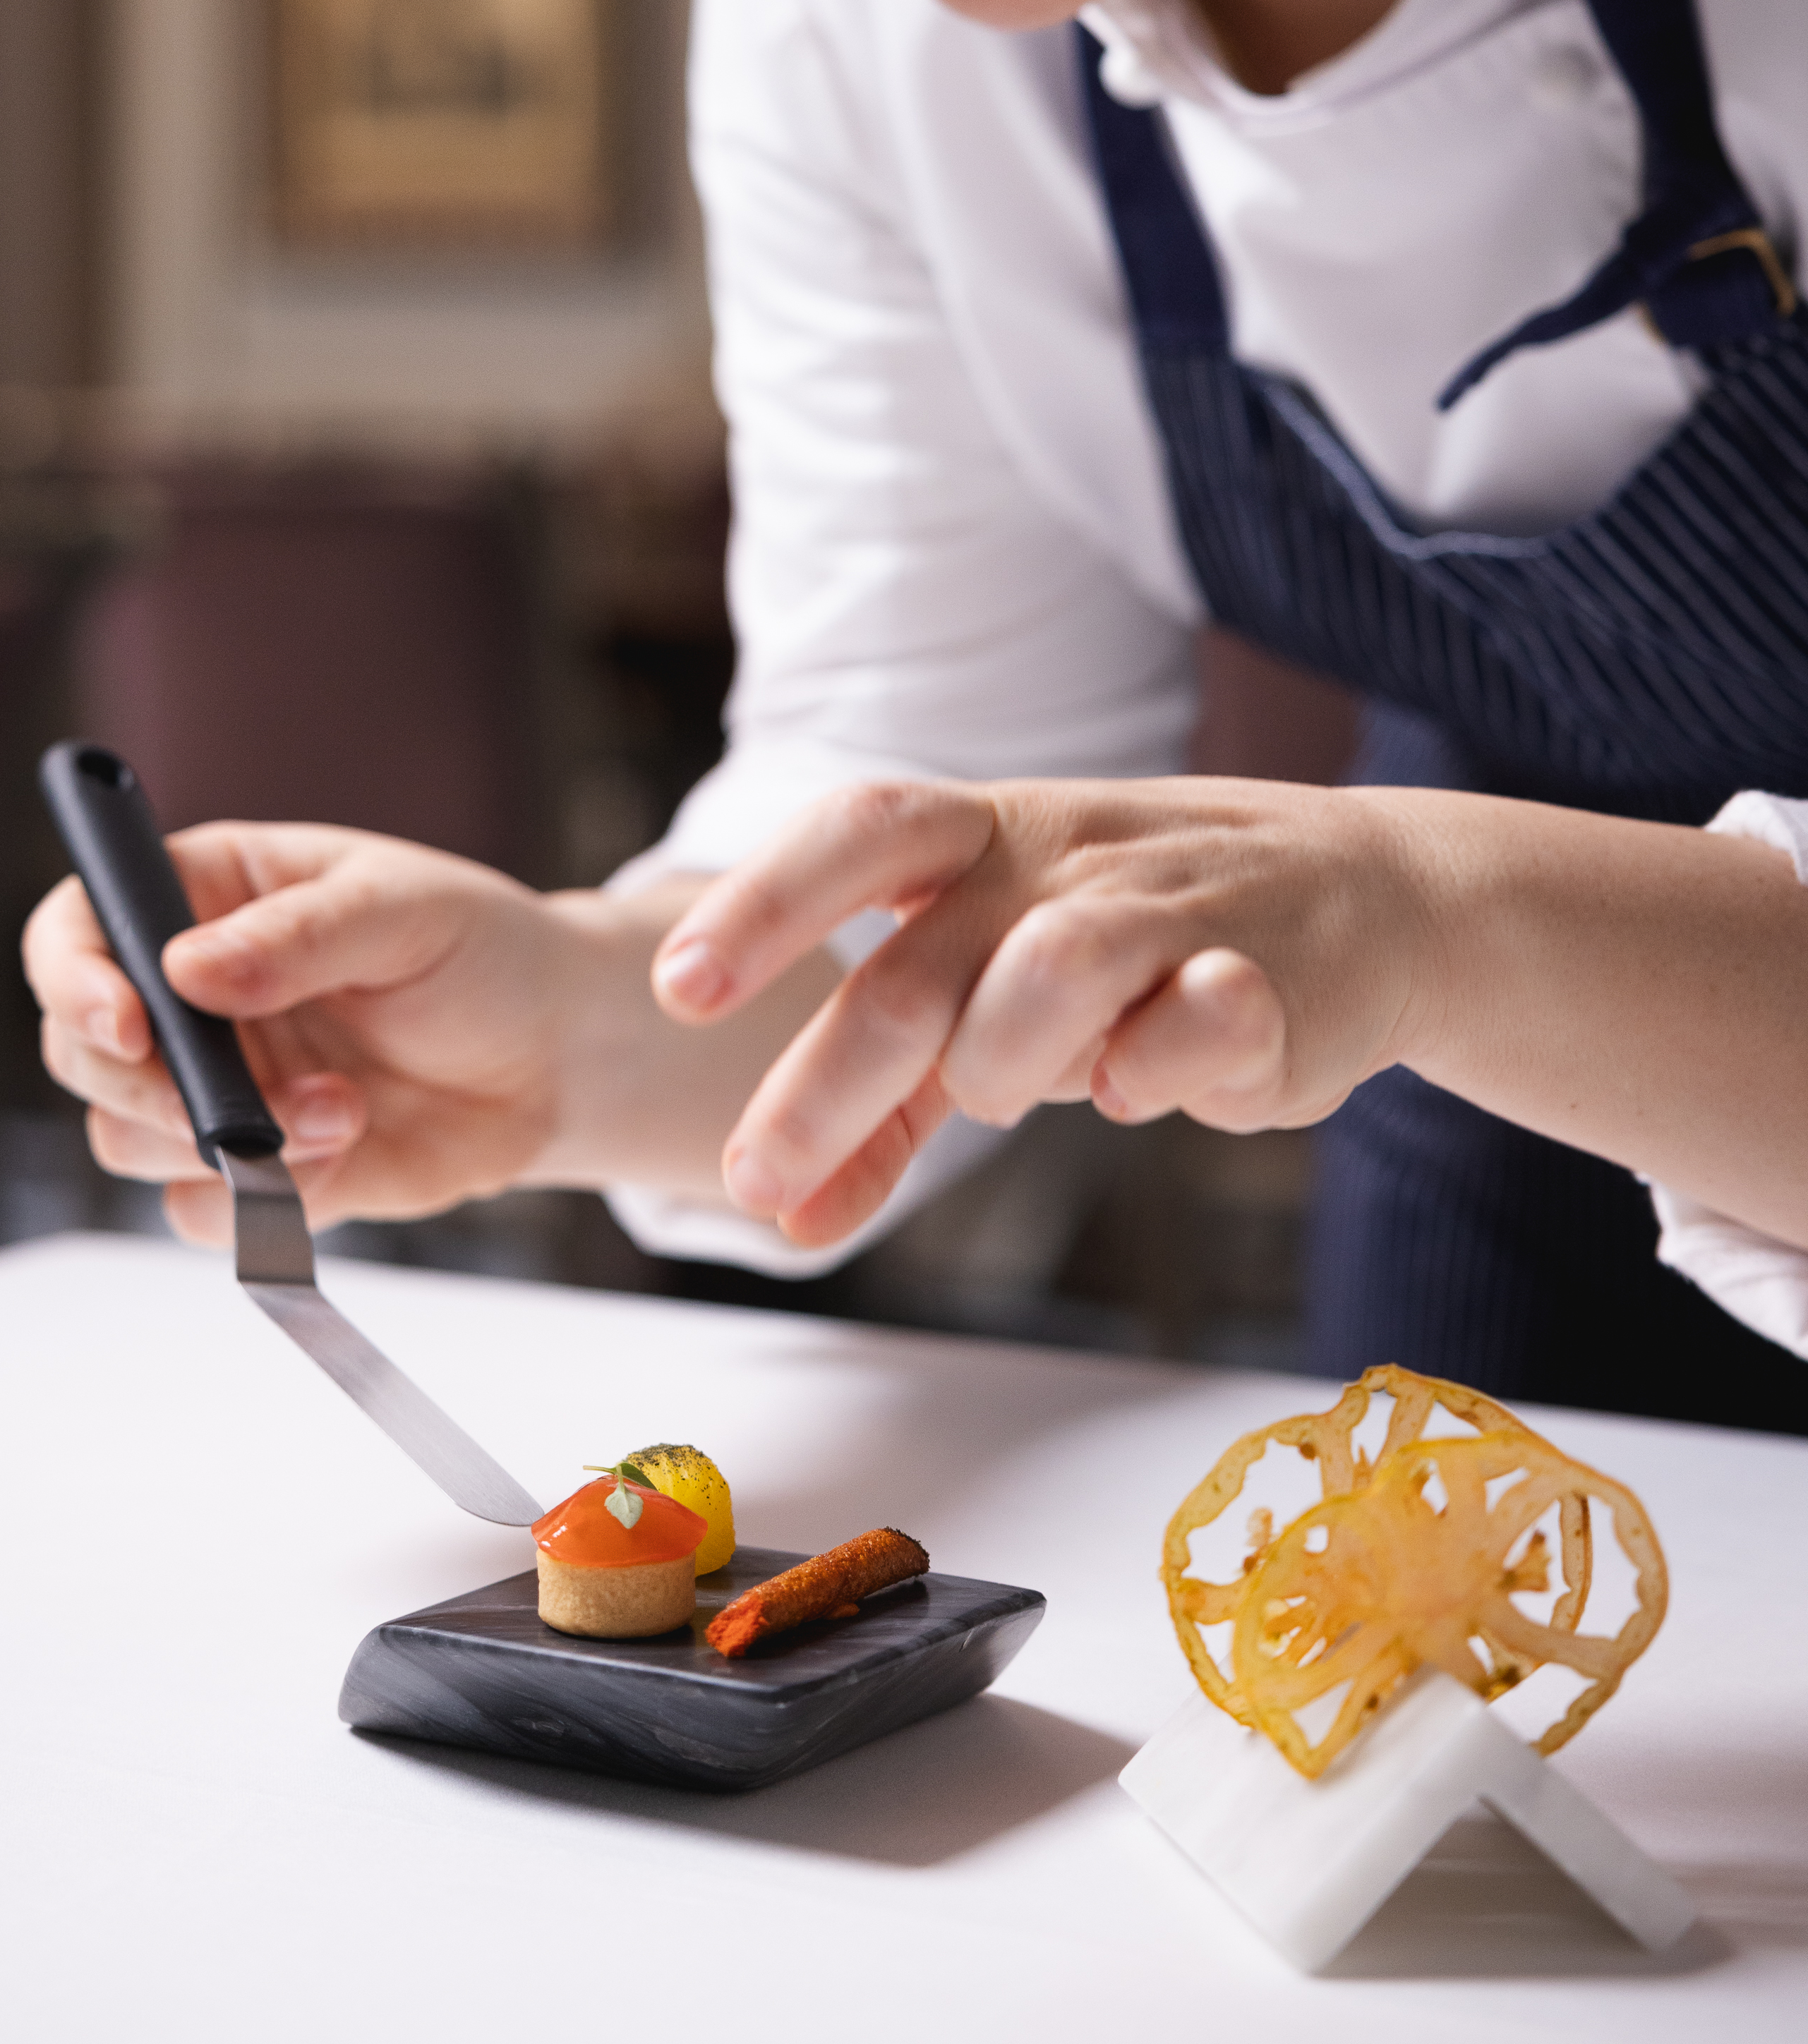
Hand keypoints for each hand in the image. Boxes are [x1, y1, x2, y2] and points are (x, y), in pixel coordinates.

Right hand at [24, 824, 599, 1244]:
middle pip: (81, 1051)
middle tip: (234, 1104)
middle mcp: (188, 996)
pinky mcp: (251, 1168)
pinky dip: (253, 1203)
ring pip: (124, 1139)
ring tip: (341, 1113)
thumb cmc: (480, 950)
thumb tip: (186, 970)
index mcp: (205, 897)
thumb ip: (299, 935)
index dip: (74, 978)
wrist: (553, 1054)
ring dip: (215, 1145)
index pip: (80, 926)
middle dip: (145, 1089)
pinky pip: (194, 1211)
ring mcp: (214, 1087)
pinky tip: (345, 1154)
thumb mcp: (402, 909)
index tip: (127, 1024)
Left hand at [650, 776, 1437, 1246]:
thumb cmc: (1137, 941)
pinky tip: (1143, 1085)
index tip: (677, 988)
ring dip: (1002, 1062)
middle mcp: (1061, 857)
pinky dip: (1161, 1066)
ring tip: (1008, 1096)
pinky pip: (1204, 1019)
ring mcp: (1171, 907)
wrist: (1366, 894)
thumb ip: (894, 1091)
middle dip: (827, 1080)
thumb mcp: (997, 977)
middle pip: (921, 960)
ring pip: (1053, 968)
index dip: (763, 902)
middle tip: (758, 1176)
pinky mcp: (1271, 978)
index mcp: (981, 836)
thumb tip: (786, 1210)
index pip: (855, 833)